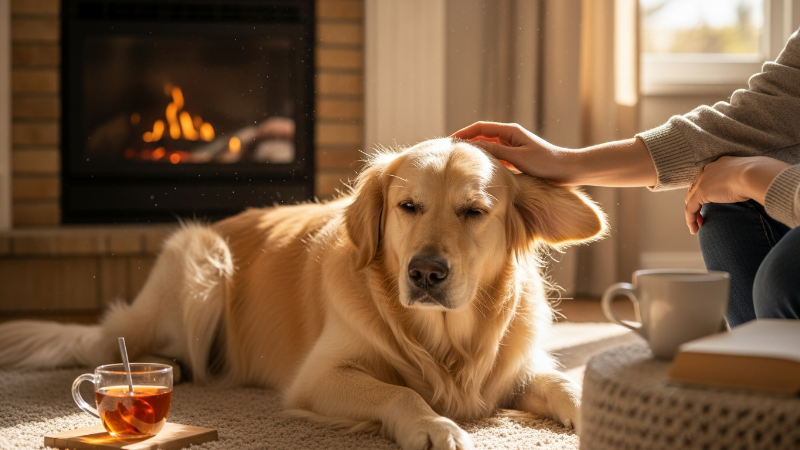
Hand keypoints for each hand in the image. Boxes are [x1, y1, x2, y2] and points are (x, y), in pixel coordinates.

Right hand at [452, 121, 657, 186]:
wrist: (568, 171)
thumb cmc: (545, 163)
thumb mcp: (517, 157)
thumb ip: (495, 151)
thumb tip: (473, 146)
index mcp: (510, 131)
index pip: (481, 128)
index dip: (464, 133)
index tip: (450, 141)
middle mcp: (510, 137)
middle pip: (482, 136)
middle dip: (466, 142)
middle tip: (449, 151)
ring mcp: (513, 148)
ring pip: (488, 147)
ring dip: (475, 152)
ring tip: (459, 160)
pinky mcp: (517, 159)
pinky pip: (496, 157)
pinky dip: (485, 161)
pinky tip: (478, 170)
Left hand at [685, 156, 790, 233]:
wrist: (755, 174)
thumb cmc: (760, 175)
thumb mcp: (752, 177)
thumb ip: (747, 182)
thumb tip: (755, 188)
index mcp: (722, 164)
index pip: (708, 177)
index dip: (708, 190)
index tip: (712, 200)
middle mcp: (709, 170)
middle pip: (696, 187)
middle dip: (697, 201)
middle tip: (702, 214)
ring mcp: (703, 181)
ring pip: (692, 199)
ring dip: (694, 213)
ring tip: (698, 225)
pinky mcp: (700, 192)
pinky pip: (690, 209)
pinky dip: (691, 220)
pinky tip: (695, 229)